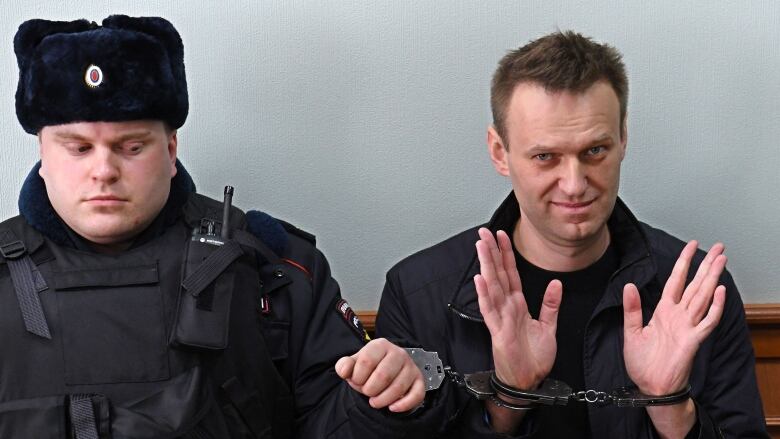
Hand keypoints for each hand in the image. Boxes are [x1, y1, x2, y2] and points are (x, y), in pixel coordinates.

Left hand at [335, 338, 424, 411]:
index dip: (357, 377)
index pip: (367, 360)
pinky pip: (416, 395)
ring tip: (375, 402)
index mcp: (380, 345)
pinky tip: (392, 408)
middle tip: (367, 392)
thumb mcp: (354, 364)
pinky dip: (403, 405)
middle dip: (370, 390)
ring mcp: (411, 367)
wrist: (387, 371)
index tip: (356, 381)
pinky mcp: (419, 380)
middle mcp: (398, 353)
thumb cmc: (369, 368)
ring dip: (383, 400)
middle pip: (383, 375)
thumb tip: (343, 371)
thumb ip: (344, 365)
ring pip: (398, 388)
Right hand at [474, 228, 562, 389]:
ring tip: (481, 247)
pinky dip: (485, 294)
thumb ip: (551, 304)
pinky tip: (480, 279)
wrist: (528, 381)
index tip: (502, 235)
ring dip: (486, 266)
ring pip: (492, 286)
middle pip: (498, 274)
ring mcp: (500, 318)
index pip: (511, 273)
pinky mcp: (498, 331)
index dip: (506, 254)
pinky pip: (490, 310)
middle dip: (491, 252)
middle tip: (484, 232)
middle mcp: (507, 308)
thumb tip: (556, 283)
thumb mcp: (549, 327)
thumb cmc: (534, 358)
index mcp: (518, 305)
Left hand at [623, 240, 726, 395]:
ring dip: (712, 278)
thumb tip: (629, 285)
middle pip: (695, 285)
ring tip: (721, 260)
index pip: (676, 281)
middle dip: (706, 265)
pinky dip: (715, 307)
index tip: (692, 246)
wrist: (651, 387)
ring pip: (703, 297)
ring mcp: (688, 327)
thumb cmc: (642, 363)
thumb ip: (632, 309)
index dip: (684, 263)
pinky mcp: (693, 340)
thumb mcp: (631, 331)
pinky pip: (707, 321)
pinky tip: (719, 291)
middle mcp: (678, 316)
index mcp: (664, 312)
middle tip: (719, 247)